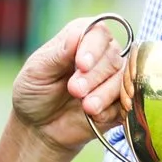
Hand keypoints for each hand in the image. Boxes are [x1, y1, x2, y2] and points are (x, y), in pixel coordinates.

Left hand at [10, 17, 127, 153]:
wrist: (39, 128)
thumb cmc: (35, 93)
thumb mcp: (37, 72)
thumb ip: (58, 54)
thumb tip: (76, 34)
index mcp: (80, 39)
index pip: (99, 32)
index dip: (93, 47)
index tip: (81, 64)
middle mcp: (101, 55)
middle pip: (113, 56)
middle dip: (94, 76)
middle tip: (74, 90)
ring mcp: (111, 79)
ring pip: (123, 79)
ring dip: (105, 94)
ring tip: (87, 107)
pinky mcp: (118, 103)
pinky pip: (127, 103)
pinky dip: (111, 111)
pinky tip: (94, 117)